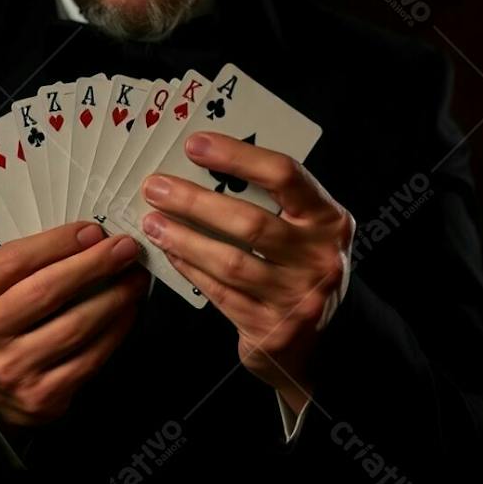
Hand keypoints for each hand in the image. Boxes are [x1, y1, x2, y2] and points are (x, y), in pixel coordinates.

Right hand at [0, 222, 149, 428]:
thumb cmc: (4, 323)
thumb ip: (31, 262)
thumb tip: (91, 239)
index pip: (15, 260)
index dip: (59, 242)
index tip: (94, 231)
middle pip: (48, 290)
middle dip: (94, 264)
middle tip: (126, 249)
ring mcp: (11, 369)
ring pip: (75, 325)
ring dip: (114, 297)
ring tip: (134, 279)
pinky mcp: (41, 396)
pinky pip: (90, 357)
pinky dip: (115, 330)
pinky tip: (127, 311)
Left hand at [139, 131, 352, 412]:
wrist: (318, 337)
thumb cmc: (301, 266)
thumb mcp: (304, 227)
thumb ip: (270, 201)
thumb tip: (203, 168)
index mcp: (329, 219)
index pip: (284, 175)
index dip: (237, 157)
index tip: (194, 146)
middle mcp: (320, 258)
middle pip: (250, 222)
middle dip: (194, 202)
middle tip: (156, 188)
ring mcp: (297, 297)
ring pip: (230, 262)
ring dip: (184, 239)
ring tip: (153, 223)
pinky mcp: (272, 329)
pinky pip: (221, 293)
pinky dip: (190, 269)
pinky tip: (171, 253)